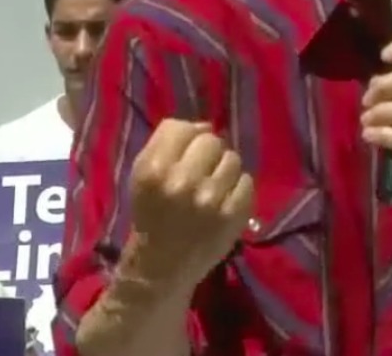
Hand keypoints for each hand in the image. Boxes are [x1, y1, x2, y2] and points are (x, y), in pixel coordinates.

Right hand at [124, 119, 253, 292]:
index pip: (183, 128)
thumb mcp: (143, 175)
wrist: (161, 267)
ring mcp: (211, 200)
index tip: (186, 153)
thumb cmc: (151, 216)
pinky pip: (247, 182)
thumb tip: (206, 125)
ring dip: (225, 170)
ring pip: (233, 159)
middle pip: (211, 141)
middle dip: (208, 153)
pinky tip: (224, 201)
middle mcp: (182, 181)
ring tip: (214, 188)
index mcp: (154, 170)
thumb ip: (167, 142)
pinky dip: (238, 189)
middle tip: (202, 171)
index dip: (188, 137)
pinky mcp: (233, 216)